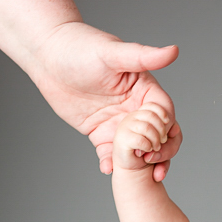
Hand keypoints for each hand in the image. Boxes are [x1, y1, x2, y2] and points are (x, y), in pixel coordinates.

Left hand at [30, 21, 180, 180]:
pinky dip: (113, 165)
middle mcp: (135, 109)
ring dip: (144, 166)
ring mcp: (119, 124)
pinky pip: (112, 155)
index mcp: (144, 90)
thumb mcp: (114, 53)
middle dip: (161, 153)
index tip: (159, 141)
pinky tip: (108, 169)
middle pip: (159, 137)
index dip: (167, 130)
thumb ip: (145, 56)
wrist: (47, 56)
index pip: (165, 114)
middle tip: (152, 163)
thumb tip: (174, 51)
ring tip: (141, 175)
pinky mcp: (101, 134)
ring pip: (140, 151)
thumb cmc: (80, 46)